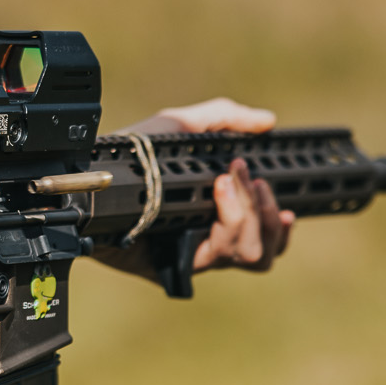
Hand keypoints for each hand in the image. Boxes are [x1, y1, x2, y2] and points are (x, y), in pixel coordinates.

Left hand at [114, 97, 295, 273]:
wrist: (96, 175)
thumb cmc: (134, 155)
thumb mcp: (181, 126)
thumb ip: (224, 119)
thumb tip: (267, 122)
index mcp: (217, 215)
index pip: (265, 236)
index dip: (283, 226)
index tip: (289, 201)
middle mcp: (209, 239)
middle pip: (264, 249)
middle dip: (266, 210)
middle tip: (246, 176)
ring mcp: (194, 253)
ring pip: (250, 253)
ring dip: (249, 216)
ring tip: (227, 184)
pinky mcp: (175, 265)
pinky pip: (217, 258)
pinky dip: (226, 225)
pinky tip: (220, 201)